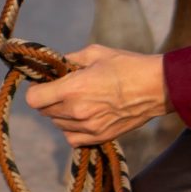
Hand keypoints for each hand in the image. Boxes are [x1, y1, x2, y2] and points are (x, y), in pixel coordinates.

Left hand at [26, 44, 169, 145]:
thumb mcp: (95, 53)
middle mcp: (76, 111)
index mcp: (73, 88)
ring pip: (58, 124)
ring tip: (79, 100)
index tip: (44, 82)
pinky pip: (72, 138)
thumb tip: (57, 65)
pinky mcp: (98, 138)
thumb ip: (70, 59)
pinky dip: (72, 129)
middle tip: (64, 88)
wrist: (155, 88)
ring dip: (61, 113)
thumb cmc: (127, 65)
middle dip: (49, 98)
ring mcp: (88, 127)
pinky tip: (83, 116)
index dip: (36, 89)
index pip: (34, 98)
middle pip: (44, 111)